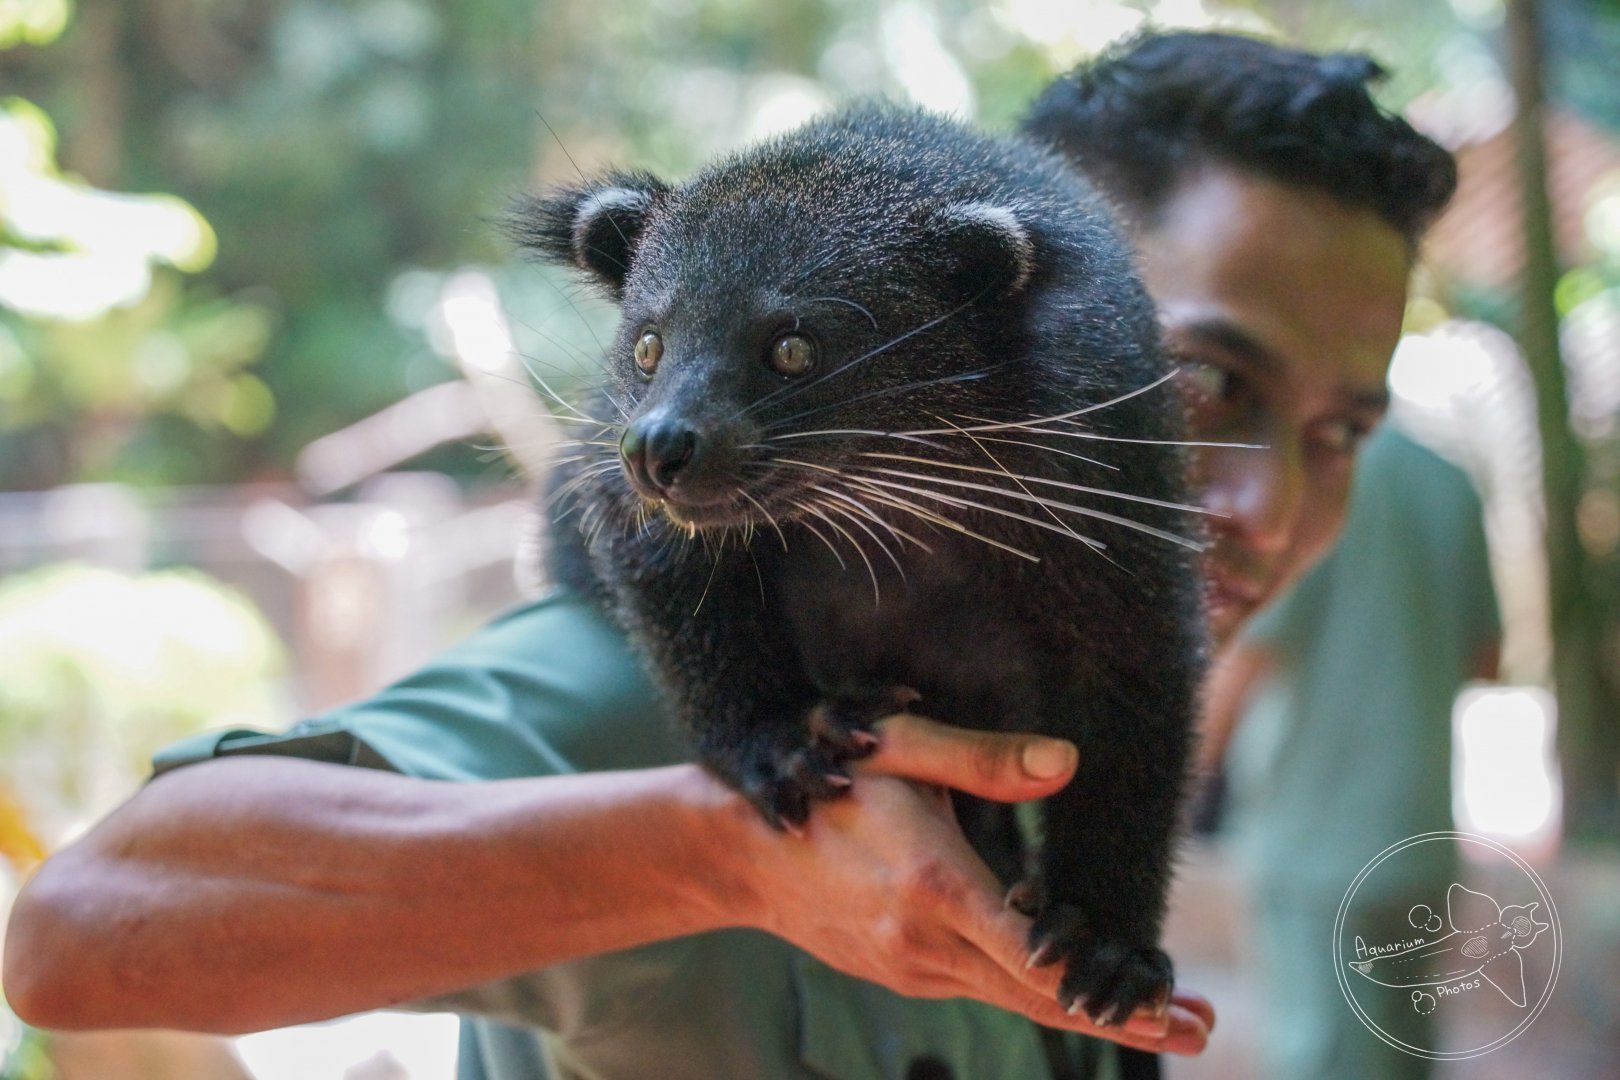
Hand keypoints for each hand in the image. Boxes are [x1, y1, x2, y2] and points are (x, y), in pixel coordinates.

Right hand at [727, 712, 1213, 1055]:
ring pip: (1013, 1000)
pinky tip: (1065, 985)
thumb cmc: (825, 784)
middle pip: (1044, 998)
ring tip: (1154, 1014)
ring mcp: (910, 970)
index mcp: (937, 887)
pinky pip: (978, 989)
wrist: (739, 854)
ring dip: (1085, 1009)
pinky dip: (1031, 995)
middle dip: (1125, 1017)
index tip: (1179, 1007)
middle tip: (1202, 1028)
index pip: (1043, 958)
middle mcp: (927, 945)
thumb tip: (1068, 763)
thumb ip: (984, 760)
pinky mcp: (899, 976)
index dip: (1115, 989)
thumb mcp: (899, 751)